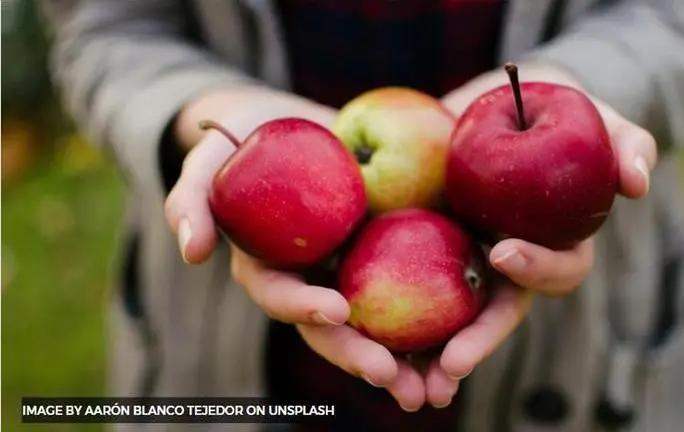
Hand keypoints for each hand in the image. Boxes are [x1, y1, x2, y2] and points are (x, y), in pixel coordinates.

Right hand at [163, 87, 412, 407]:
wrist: (295, 120)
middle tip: (392, 377)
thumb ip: (193, 198)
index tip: (336, 310)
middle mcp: (311, 278)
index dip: (303, 307)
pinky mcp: (386, 254)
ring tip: (436, 387)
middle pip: (333, 328)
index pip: (282, 295)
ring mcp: (350, 268)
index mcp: (271, 266)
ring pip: (376, 323)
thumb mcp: (212, 154)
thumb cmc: (247, 134)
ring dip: (404, 359)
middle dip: (358, 355)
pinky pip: (412, 288)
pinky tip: (465, 338)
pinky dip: (436, 317)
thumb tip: (193, 254)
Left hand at [407, 62, 658, 408]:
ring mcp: (463, 258)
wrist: (491, 103)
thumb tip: (637, 184)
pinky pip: (402, 286)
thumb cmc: (550, 110)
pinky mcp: (420, 246)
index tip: (503, 250)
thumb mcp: (589, 116)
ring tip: (407, 385)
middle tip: (451, 364)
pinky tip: (358, 332)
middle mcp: (506, 262)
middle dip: (478, 342)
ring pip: (450, 319)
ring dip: (431, 355)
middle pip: (496, 314)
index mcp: (549, 242)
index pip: (554, 271)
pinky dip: (386, 317)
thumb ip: (623, 142)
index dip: (536, 267)